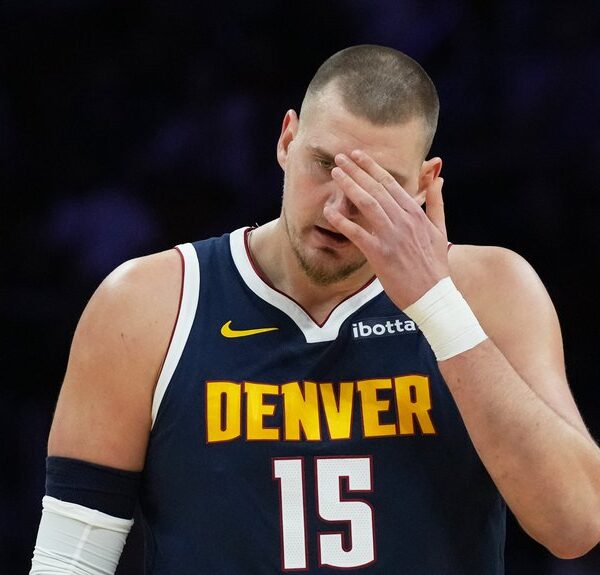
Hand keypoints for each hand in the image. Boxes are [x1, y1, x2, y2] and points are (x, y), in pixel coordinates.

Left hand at [323, 149, 448, 308]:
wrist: (433, 296)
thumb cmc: (435, 266)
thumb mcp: (440, 230)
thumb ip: (435, 203)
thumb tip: (438, 178)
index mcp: (415, 214)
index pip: (391, 184)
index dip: (372, 167)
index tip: (358, 155)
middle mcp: (404, 221)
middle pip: (376, 189)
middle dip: (357, 170)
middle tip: (340, 157)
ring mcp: (392, 237)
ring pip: (368, 204)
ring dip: (350, 186)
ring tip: (335, 174)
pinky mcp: (380, 255)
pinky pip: (358, 234)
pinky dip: (343, 221)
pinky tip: (329, 211)